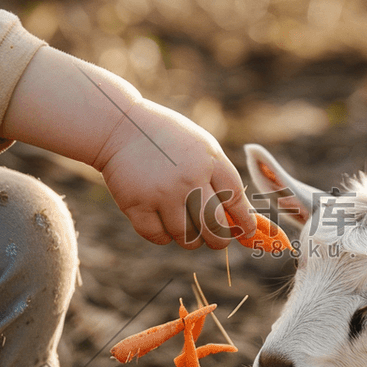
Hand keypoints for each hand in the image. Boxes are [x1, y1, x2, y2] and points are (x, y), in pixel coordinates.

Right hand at [94, 98, 254, 248]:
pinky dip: (164, 236)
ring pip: (187, 237)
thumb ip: (222, 179)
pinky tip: (163, 222)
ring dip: (190, 239)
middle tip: (217, 240)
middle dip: (219, 239)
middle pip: (215, 226)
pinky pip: (159, 237)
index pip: (236, 199)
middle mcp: (188, 178)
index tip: (246, 233)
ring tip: (187, 227)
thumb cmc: (169, 140)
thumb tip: (243, 218)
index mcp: (209, 160)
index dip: (244, 221)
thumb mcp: (202, 148)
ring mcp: (161, 193)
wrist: (120, 126)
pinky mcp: (136, 205)